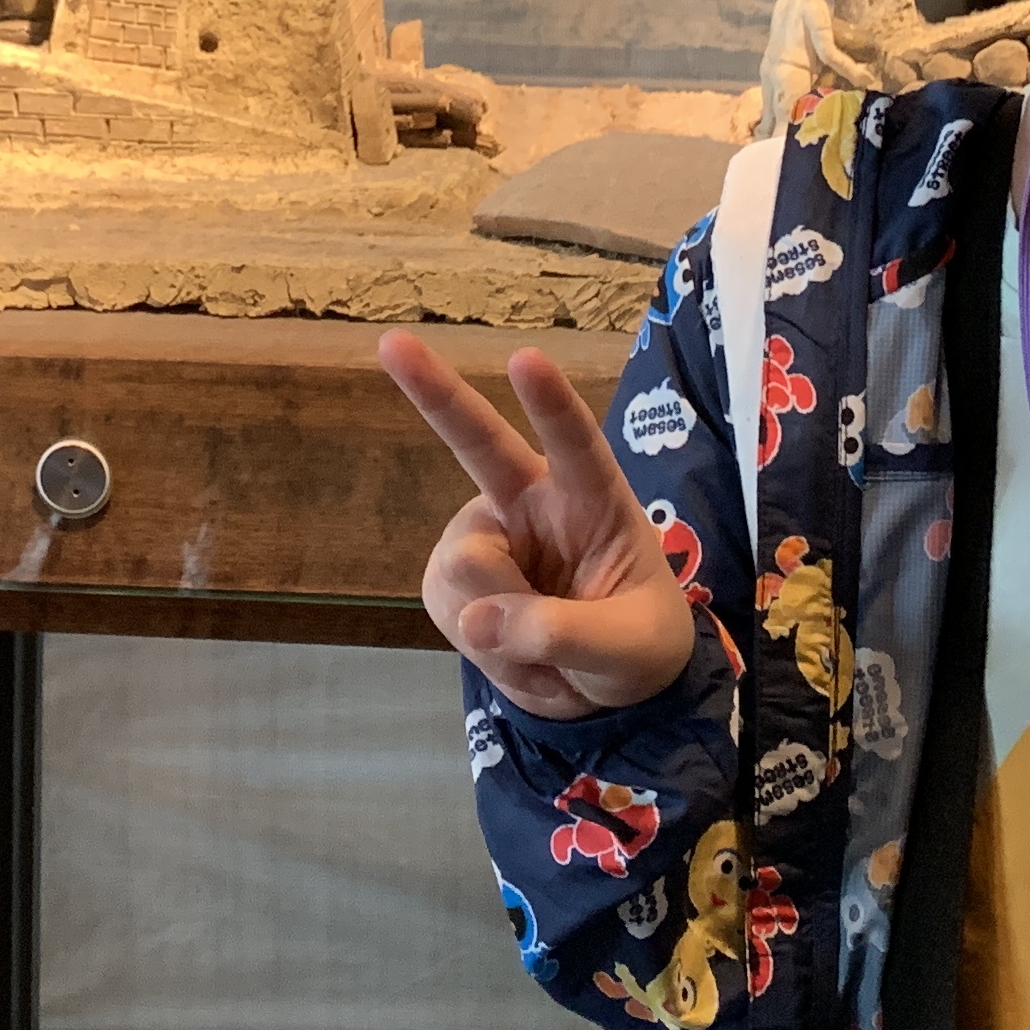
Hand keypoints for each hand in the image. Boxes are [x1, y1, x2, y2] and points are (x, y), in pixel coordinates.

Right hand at [385, 331, 698, 721]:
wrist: (608, 687)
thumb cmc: (638, 644)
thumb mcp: (628, 650)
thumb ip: (565, 632)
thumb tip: (477, 618)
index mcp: (596, 500)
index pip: (575, 445)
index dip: (550, 404)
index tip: (525, 359)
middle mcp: (532, 501)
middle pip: (477, 440)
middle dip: (434, 390)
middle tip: (392, 342)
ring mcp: (486, 534)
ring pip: (462, 566)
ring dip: (498, 626)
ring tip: (545, 654)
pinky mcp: (453, 576)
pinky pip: (446, 605)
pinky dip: (480, 645)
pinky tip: (512, 650)